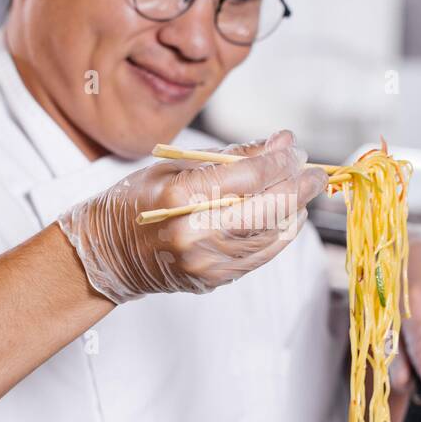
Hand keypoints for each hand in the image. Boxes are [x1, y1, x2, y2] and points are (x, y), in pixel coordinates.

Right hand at [57, 130, 326, 303]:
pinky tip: (288, 216)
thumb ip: (231, 156)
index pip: (249, 176)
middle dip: (298, 185)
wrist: (108, 253)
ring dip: (294, 209)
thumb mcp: (174, 166)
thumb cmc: (136, 202)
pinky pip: (261, 255)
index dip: (280, 160)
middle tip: (313, 170)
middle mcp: (194, 233)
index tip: (294, 147)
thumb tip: (280, 143)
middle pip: (267, 207)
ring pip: (270, 233)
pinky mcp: (213, 279)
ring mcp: (205, 261)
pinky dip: (281, 234)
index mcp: (178, 197)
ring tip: (301, 189)